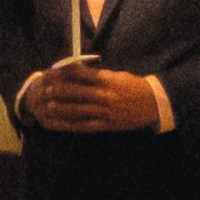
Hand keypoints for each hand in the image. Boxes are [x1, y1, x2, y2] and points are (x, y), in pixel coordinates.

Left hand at [26, 62, 161, 132]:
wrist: (153, 103)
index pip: (82, 75)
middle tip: (47, 91)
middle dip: (61, 92)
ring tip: (49, 108)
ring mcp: (105, 111)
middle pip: (77, 93)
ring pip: (79, 110)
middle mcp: (104, 95)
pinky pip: (87, 125)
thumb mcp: (117, 75)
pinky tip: (63, 125)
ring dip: (63, 109)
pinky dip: (73, 125)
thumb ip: (99, 76)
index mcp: (106, 80)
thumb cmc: (133, 85)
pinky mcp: (107, 124)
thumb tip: (79, 73)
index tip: (55, 73)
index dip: (66, 74)